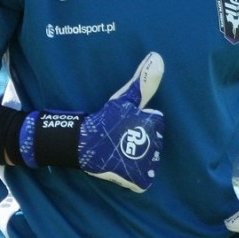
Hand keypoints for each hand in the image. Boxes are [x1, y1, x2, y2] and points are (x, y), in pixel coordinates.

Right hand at [19, 53, 164, 192]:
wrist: (81, 144)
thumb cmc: (103, 119)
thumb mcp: (124, 98)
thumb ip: (143, 80)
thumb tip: (157, 56)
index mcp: (154, 124)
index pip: (156, 123)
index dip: (140, 123)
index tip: (123, 123)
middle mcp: (154, 145)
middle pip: (153, 142)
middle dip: (139, 140)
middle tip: (119, 137)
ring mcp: (146, 164)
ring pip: (149, 160)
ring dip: (137, 157)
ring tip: (119, 150)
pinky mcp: (138, 180)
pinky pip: (143, 180)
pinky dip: (135, 177)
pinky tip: (123, 166)